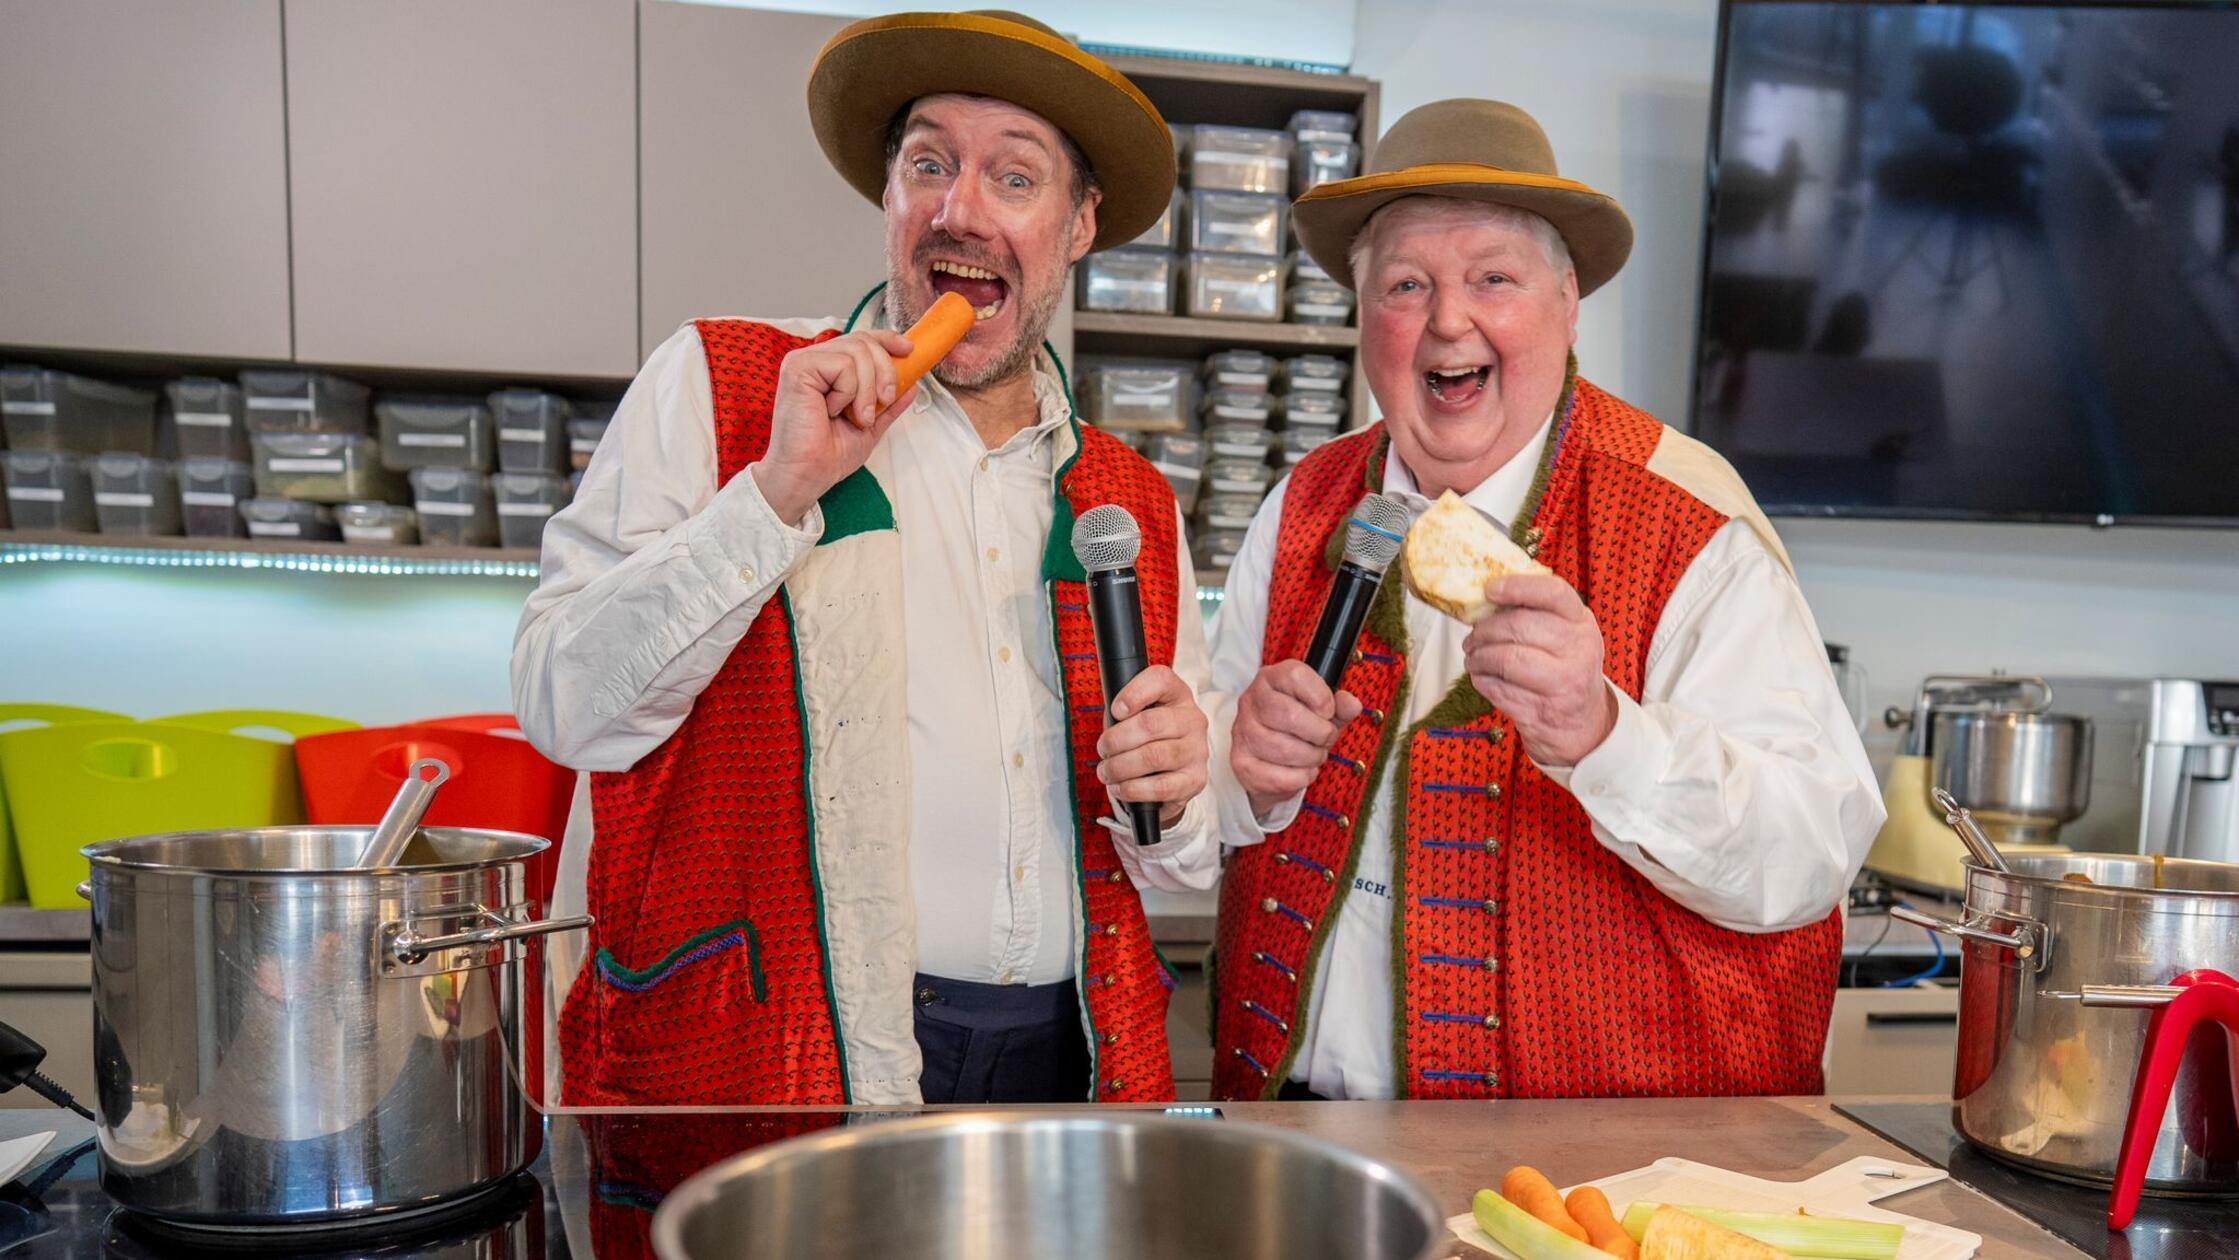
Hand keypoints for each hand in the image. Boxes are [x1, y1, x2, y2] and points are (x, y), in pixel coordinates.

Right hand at [748, 329, 918, 525]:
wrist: (808, 475)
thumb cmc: (830, 454)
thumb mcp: (870, 425)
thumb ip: (888, 403)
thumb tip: (912, 383)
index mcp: (827, 368)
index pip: (861, 339)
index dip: (887, 340)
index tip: (909, 350)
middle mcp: (813, 359)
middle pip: (864, 341)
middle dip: (885, 373)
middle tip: (882, 404)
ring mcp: (802, 361)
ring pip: (857, 352)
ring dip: (867, 391)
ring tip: (855, 416)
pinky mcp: (797, 368)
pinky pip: (843, 366)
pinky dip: (848, 393)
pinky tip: (831, 411)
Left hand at [1095, 666, 1208, 826]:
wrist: (1172, 769)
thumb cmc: (1147, 736)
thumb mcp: (1136, 713)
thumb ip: (1123, 710)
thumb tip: (1111, 723)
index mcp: (1177, 694)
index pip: (1160, 679)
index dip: (1132, 694)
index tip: (1115, 711)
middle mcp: (1193, 719)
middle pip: (1150, 724)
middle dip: (1115, 740)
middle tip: (1103, 750)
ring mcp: (1197, 750)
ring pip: (1153, 757)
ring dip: (1120, 767)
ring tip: (1107, 772)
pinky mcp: (1195, 780)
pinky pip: (1160, 787)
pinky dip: (1132, 789)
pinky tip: (1120, 787)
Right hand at [1230, 660, 1362, 819]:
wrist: (1270, 760)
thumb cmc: (1298, 729)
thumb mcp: (1323, 711)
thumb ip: (1340, 706)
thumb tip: (1351, 704)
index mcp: (1272, 678)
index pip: (1296, 676)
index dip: (1322, 698)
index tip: (1328, 712)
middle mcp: (1251, 700)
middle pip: (1290, 715)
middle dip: (1320, 733)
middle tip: (1326, 739)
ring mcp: (1242, 731)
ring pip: (1284, 749)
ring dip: (1311, 758)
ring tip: (1314, 755)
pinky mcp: (1241, 762)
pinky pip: (1277, 776)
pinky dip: (1300, 778)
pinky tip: (1302, 771)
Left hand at [1462, 573, 1615, 766]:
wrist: (1582, 726)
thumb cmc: (1565, 671)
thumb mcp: (1566, 636)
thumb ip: (1537, 613)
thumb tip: (1486, 596)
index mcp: (1582, 624)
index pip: (1554, 593)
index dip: (1518, 587)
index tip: (1490, 589)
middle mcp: (1578, 652)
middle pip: (1519, 626)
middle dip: (1484, 630)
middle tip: (1472, 637)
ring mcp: (1562, 685)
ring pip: (1505, 659)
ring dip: (1478, 657)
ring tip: (1473, 657)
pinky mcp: (1540, 712)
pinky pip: (1497, 688)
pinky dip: (1481, 680)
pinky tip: (1483, 677)